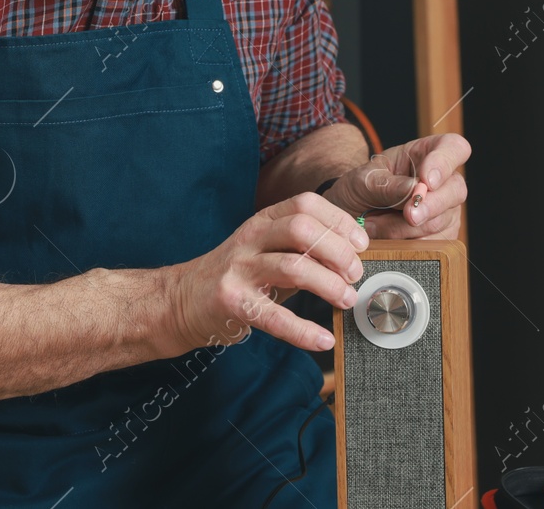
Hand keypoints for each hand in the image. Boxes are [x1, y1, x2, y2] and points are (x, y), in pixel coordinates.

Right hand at [166, 193, 369, 352]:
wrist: (181, 301)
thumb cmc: (237, 275)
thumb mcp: (266, 250)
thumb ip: (302, 248)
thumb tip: (354, 253)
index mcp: (262, 220)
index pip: (306, 204)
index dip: (339, 221)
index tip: (361, 244)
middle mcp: (250, 238)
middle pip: (303, 229)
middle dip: (338, 252)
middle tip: (355, 275)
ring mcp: (239, 269)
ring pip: (294, 267)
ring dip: (329, 285)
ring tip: (346, 300)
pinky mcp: (231, 302)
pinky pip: (274, 317)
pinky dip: (304, 331)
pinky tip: (323, 340)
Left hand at [326, 133, 470, 239]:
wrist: (350, 214)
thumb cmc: (361, 187)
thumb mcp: (365, 180)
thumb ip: (389, 185)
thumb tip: (415, 191)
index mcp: (426, 153)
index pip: (454, 148)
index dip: (445, 163)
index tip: (426, 181)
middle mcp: (443, 181)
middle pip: (456, 190)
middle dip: (431, 205)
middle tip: (408, 215)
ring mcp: (445, 210)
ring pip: (443, 221)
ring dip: (408, 228)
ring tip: (376, 224)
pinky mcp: (441, 236)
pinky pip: (435, 245)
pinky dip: (409, 245)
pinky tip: (387, 238)